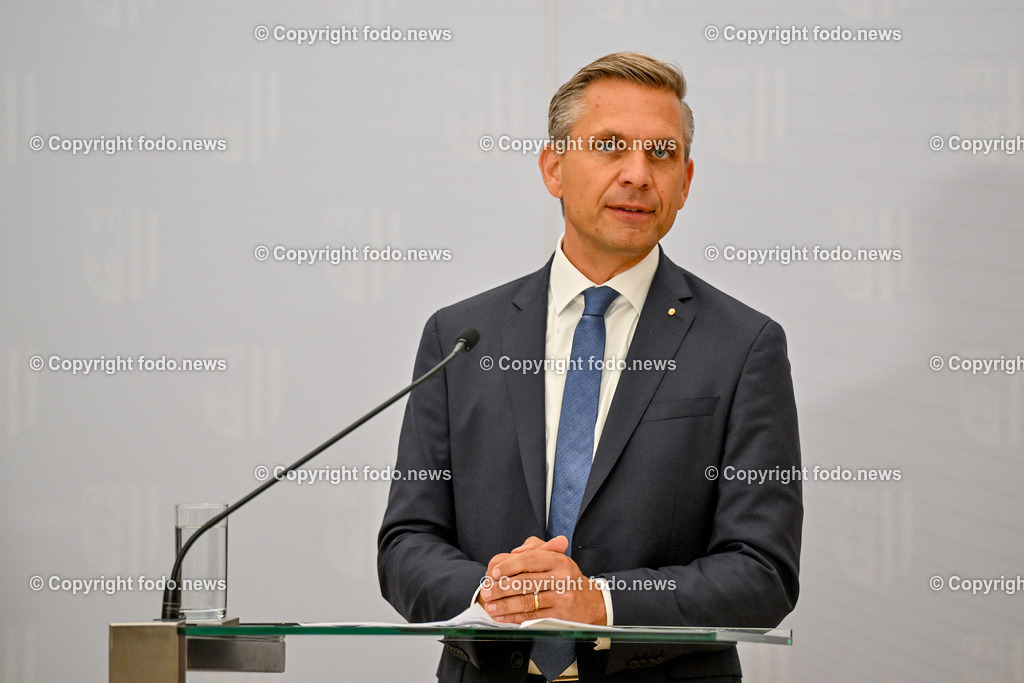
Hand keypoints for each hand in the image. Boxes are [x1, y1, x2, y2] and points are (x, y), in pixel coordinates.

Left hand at [477, 536, 605, 624]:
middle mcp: (562, 578)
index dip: (509, 565)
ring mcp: (562, 599)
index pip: (530, 560)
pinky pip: (532, 617)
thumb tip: (514, 552)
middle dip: (501, 589)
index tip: (494, 572)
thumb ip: (535, 548)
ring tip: (490, 606)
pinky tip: (502, 617)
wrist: (591, 602)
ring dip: (504, 606)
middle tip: (486, 592)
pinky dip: (514, 618)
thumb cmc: (566, 576)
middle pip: (525, 583)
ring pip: (527, 602)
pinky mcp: (560, 616)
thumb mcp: (556, 556)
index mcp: (559, 560)